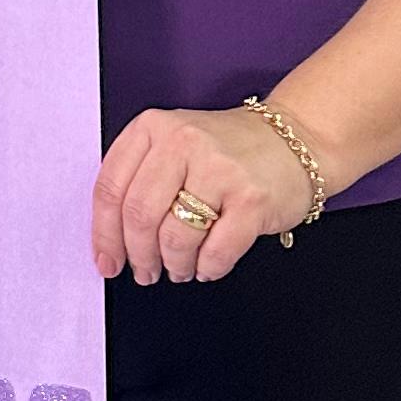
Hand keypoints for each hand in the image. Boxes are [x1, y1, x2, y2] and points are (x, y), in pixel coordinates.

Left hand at [92, 102, 320, 285]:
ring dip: (174, 265)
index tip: (106, 262)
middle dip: (139, 255)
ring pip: (175, 238)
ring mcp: (220, 169)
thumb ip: (138, 179)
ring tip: (179, 268)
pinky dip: (207, 268)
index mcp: (153, 127)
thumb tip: (111, 243)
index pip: (110, 188)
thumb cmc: (225, 151)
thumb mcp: (171, 144)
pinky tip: (206, 266)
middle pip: (139, 215)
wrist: (296, 140)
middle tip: (145, 273)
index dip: (104, 234)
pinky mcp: (252, 199)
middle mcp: (183, 142)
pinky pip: (216, 252)